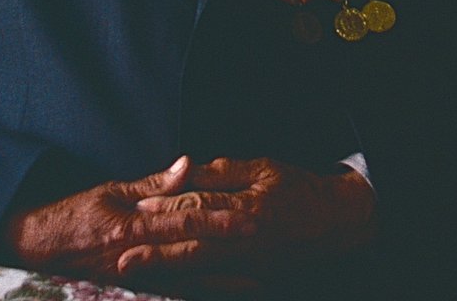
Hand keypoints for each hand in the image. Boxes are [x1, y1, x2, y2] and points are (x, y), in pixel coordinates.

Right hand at [3, 155, 255, 281]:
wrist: (35, 249)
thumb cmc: (73, 215)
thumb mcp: (109, 190)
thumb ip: (151, 183)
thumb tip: (187, 164)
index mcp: (133, 225)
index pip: (183, 220)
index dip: (218, 220)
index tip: (249, 217)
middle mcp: (137, 256)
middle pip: (192, 254)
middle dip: (231, 254)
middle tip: (267, 252)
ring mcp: (134, 280)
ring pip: (186, 283)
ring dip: (222, 283)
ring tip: (257, 284)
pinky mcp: (131, 293)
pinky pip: (169, 298)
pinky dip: (195, 297)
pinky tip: (217, 297)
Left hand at [133, 156, 376, 269]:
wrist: (334, 223)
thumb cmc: (297, 189)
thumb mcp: (263, 168)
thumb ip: (223, 172)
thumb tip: (187, 168)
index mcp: (247, 208)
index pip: (199, 206)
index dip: (166, 207)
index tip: (136, 208)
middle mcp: (246, 240)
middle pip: (193, 245)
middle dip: (155, 252)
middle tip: (122, 256)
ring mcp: (250, 265)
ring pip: (200, 270)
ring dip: (166, 273)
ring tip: (136, 273)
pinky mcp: (253, 280)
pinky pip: (217, 286)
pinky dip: (191, 287)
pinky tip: (169, 287)